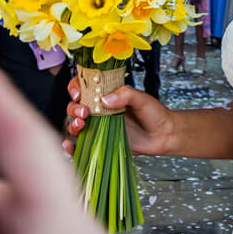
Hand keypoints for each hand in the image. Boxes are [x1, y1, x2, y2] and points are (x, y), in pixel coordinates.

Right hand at [61, 75, 177, 156]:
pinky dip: (71, 147)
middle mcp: (98, 110)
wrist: (164, 135)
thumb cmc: (154, 113)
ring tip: (81, 125)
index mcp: (106, 94)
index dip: (76, 87)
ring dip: (73, 124)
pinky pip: (81, 145)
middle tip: (84, 112)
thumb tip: (105, 100)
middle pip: (75, 105)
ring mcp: (98, 126)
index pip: (83, 86)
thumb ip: (125, 94)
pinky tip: (68, 146)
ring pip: (75, 124)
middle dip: (74, 108)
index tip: (79, 93)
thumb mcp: (142, 99)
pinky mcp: (100, 143)